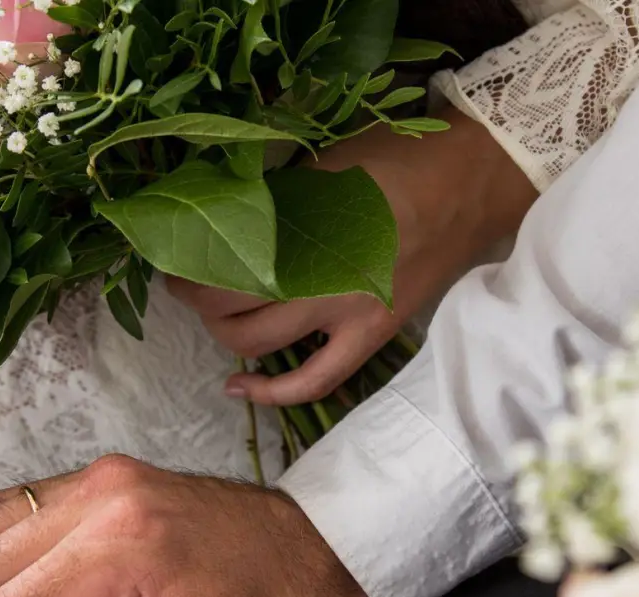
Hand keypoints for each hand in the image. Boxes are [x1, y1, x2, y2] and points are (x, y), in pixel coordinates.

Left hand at [173, 107, 537, 404]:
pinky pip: (314, 381)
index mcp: (304, 228)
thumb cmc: (393, 162)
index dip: (186, 266)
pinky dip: (272, 391)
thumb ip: (272, 203)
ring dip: (223, 333)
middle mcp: (319, 277)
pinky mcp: (371, 336)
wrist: (467, 183)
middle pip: (231, 305)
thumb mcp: (321, 168)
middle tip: (184, 283)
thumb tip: (218, 222)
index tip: (170, 255)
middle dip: (196, 299)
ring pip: (260, 344)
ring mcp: (347, 314)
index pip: (222, 261)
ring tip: (213, 316)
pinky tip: (236, 386)